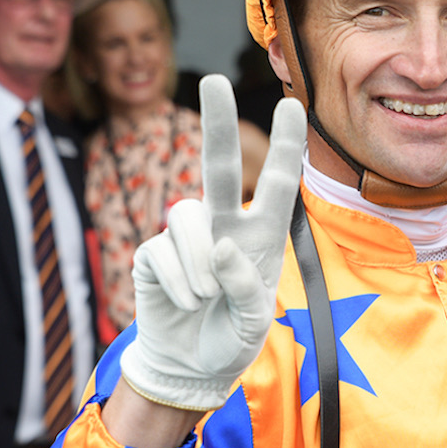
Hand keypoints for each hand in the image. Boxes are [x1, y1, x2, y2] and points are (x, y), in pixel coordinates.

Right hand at [119, 74, 305, 410]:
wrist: (191, 367)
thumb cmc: (231, 337)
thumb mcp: (254, 322)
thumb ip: (248, 288)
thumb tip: (222, 246)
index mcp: (262, 234)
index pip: (278, 182)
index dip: (286, 145)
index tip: (292, 105)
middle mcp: (225, 224)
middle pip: (219, 166)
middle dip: (217, 121)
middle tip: (215, 80)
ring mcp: (188, 236)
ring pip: (186, 216)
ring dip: (198, 264)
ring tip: (206, 298)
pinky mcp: (154, 253)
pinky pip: (163, 251)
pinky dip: (178, 283)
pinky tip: (186, 303)